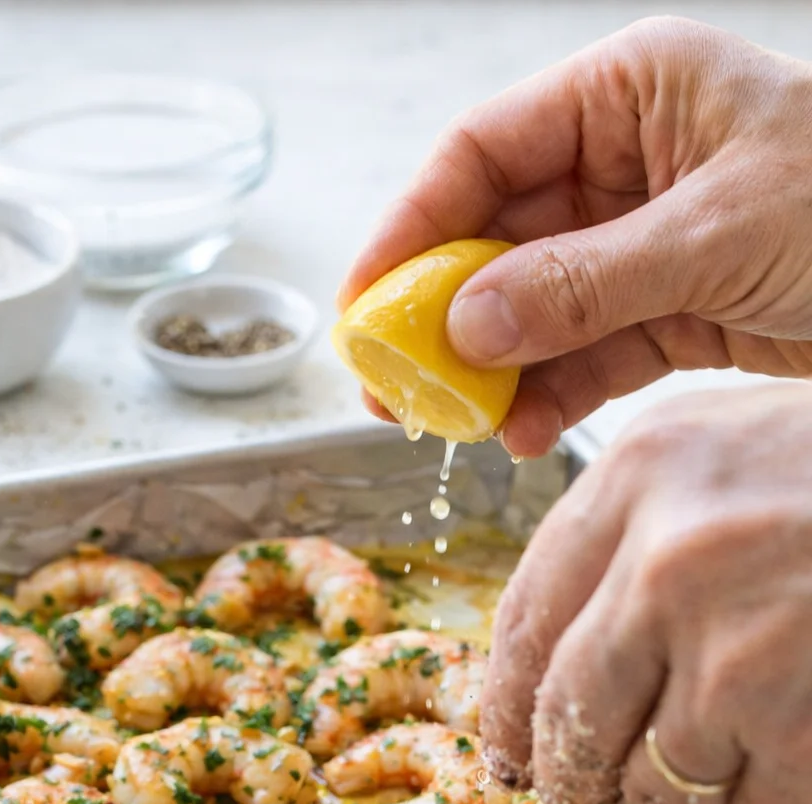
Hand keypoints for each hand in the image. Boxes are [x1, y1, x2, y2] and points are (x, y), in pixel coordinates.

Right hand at [339, 19, 811, 456]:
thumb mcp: (717, 238)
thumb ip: (585, 281)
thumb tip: (466, 321)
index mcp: (633, 92)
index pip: (485, 151)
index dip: (412, 228)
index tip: (366, 306)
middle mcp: (627, 161)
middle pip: (497, 236)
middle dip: (443, 315)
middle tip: (394, 388)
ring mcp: (644, 241)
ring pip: (534, 306)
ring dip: (492, 368)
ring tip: (456, 426)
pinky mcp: (669, 311)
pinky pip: (585, 353)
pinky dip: (549, 394)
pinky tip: (519, 432)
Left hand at [478, 383, 811, 803]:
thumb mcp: (723, 451)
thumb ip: (628, 533)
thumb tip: (546, 664)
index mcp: (642, 475)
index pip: (524, 623)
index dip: (504, 707)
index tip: (508, 749)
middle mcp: (674, 558)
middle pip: (571, 719)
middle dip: (569, 785)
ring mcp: (743, 646)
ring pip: (651, 782)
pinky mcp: (803, 719)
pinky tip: (774, 769)